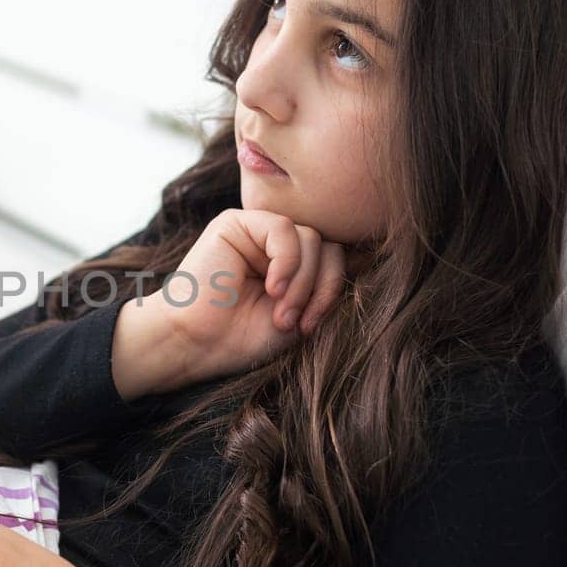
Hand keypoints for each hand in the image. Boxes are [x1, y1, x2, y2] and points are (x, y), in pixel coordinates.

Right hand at [112, 209, 348, 398]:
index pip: (335, 258)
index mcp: (292, 264)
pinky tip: (270, 288)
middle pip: (329, 247)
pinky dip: (286, 262)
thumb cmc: (241, 337)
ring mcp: (256, 231)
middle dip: (320, 288)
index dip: (334, 289)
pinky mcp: (236, 223)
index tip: (313, 326)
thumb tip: (371, 258)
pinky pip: (284, 229)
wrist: (195, 343)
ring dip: (302, 283)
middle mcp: (276, 244)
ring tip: (280, 312)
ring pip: (312, 239)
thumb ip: (326, 286)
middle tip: (296, 322)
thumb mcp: (301, 313)